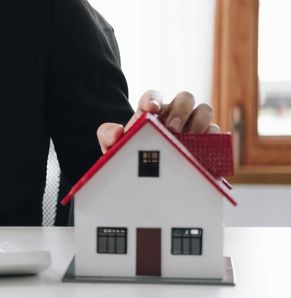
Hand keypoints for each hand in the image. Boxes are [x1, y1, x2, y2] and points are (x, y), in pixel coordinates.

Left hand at [97, 90, 220, 152]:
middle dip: (180, 110)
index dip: (153, 99)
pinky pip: (216, 132)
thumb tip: (116, 132)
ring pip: (205, 110)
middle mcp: (174, 113)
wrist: (146, 175)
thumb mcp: (114, 147)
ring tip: (189, 139)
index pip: (153, 96)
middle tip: (172, 129)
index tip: (150, 109)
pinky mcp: (206, 141)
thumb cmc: (131, 155)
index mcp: (151, 111)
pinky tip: (203, 149)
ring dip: (199, 121)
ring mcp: (192, 125)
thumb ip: (107, 136)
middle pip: (186, 97)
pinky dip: (213, 138)